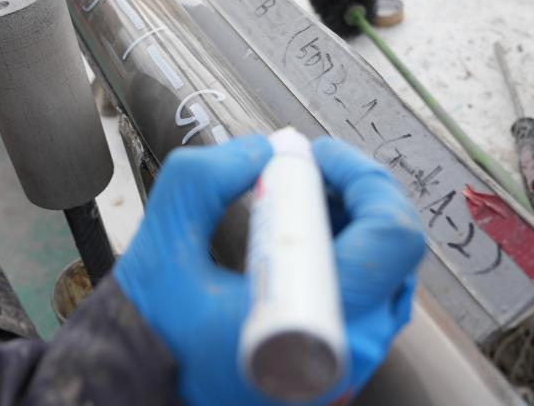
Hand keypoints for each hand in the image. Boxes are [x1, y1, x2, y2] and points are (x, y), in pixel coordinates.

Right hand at [113, 135, 424, 405]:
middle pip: (394, 252)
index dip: (360, 178)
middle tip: (308, 169)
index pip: (389, 240)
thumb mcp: (164, 237)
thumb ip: (206, 179)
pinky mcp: (337, 367)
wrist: (140, 387)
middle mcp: (345, 354)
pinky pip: (366, 300)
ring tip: (300, 197)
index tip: (314, 155)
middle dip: (354, 193)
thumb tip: (260, 151)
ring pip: (385, 275)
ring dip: (351, 222)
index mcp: (311, 326)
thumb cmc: (153, 328)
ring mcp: (347, 366)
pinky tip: (301, 235)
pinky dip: (343, 254)